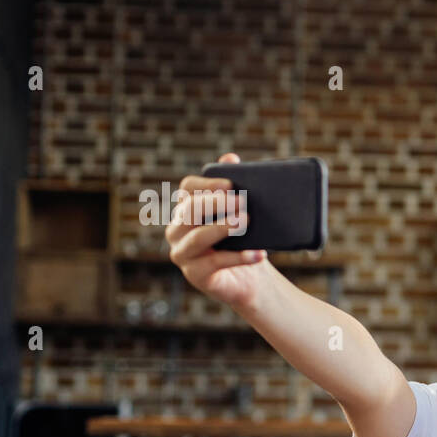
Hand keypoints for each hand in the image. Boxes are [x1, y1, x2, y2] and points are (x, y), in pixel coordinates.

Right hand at [165, 152, 269, 309]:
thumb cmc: (243, 242)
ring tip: (246, 223)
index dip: (207, 184)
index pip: (188, 189)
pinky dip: (238, 257)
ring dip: (223, 228)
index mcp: (187, 209)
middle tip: (244, 203)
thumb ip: (233, 189)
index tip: (232, 184)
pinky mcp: (194, 275)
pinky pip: (214, 263)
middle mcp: (178, 229)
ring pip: (198, 236)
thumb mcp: (240, 214)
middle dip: (217, 203)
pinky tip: (258, 254)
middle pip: (190, 209)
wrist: (250, 279)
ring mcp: (182, 253)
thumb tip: (230, 157)